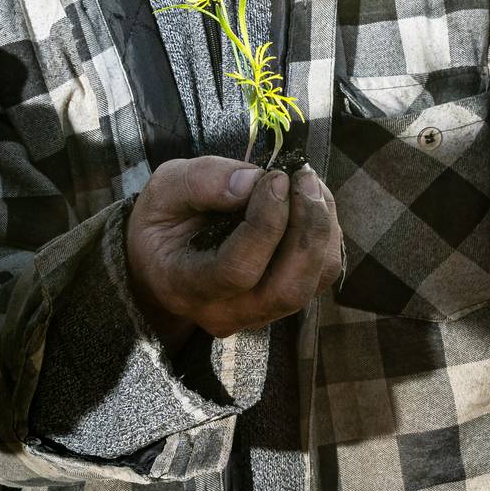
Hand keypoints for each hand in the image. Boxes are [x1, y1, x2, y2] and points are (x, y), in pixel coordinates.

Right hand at [125, 157, 341, 345]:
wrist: (164, 257)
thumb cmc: (163, 221)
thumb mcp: (164, 189)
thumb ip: (200, 182)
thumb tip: (251, 181)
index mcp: (185, 287)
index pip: (238, 271)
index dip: (265, 223)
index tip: (273, 177)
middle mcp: (226, 312)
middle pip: (287, 289)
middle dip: (308, 228)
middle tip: (303, 177)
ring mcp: (258, 313)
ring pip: (312, 282)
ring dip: (322, 227)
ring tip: (306, 182)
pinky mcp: (284, 301)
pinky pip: (321, 273)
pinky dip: (326, 233)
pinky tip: (309, 200)